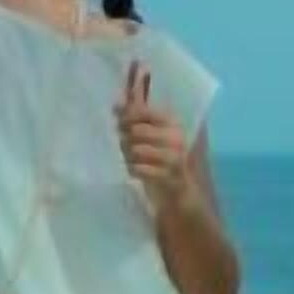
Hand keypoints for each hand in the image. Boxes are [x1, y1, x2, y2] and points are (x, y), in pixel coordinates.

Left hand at [116, 60, 197, 216]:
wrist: (178, 190)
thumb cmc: (160, 156)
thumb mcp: (151, 133)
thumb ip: (134, 117)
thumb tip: (115, 104)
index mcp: (172, 122)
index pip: (142, 111)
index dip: (126, 117)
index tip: (121, 125)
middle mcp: (175, 137)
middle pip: (136, 131)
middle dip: (125, 139)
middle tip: (125, 145)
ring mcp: (173, 157)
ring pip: (136, 150)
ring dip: (128, 155)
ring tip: (131, 158)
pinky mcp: (168, 176)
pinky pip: (138, 168)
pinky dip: (133, 169)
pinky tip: (136, 170)